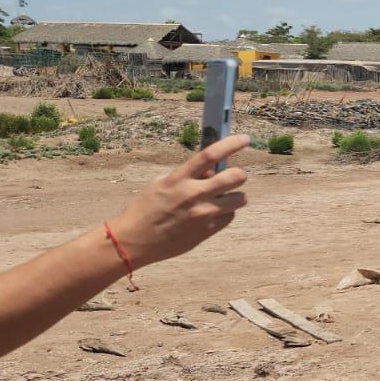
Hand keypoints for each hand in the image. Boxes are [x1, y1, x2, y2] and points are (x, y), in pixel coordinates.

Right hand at [107, 135, 250, 267]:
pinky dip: (226, 212)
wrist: (135, 241)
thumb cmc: (145, 209)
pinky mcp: (207, 230)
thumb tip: (212, 171)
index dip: (231, 144)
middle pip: (235, 177)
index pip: (210, 155)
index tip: (245, 139)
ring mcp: (203, 214)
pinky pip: (230, 216)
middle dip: (239, 174)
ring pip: (240, 199)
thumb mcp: (161, 183)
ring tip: (222, 197)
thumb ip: (188, 175)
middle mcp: (194, 194)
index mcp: (179, 178)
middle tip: (234, 176)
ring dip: (235, 195)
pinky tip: (213, 212)